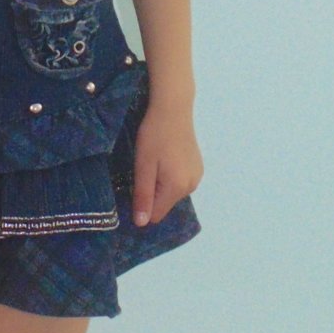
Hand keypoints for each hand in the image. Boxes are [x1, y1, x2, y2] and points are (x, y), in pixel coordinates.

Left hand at [131, 98, 202, 226]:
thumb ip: (143, 196)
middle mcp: (191, 186)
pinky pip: (179, 182)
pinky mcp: (198, 167)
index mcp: (177, 188)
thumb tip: (141, 224)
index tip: (135, 184)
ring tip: (155, 160)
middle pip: (164, 204)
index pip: (156, 214)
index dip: (142, 203)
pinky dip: (170, 176)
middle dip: (152, 192)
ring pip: (171, 193)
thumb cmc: (154, 136)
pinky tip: (166, 157)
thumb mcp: (143, 166)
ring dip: (160, 183)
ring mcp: (197, 176)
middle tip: (145, 167)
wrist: (173, 108)